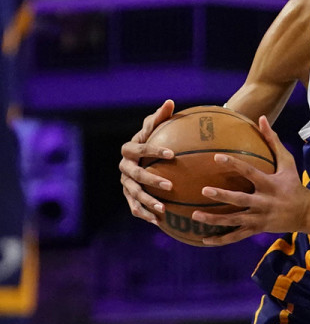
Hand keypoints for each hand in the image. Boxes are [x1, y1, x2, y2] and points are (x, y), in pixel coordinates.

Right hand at [118, 99, 175, 223]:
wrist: (142, 157)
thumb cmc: (153, 139)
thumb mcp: (156, 128)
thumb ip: (161, 118)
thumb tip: (170, 101)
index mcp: (129, 149)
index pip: (140, 148)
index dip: (154, 150)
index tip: (172, 154)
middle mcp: (123, 167)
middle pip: (135, 174)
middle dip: (151, 180)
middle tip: (170, 184)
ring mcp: (124, 183)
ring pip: (133, 194)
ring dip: (147, 202)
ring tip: (163, 209)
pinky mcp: (128, 196)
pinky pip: (134, 207)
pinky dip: (145, 214)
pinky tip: (160, 221)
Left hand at [190, 116, 309, 244]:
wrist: (307, 213)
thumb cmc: (294, 184)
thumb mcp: (288, 163)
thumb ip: (273, 141)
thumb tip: (262, 118)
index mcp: (270, 184)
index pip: (250, 172)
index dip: (234, 165)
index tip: (216, 158)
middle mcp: (264, 202)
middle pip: (240, 199)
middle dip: (222, 196)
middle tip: (203, 190)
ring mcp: (260, 218)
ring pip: (234, 220)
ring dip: (214, 220)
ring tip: (195, 215)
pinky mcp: (257, 230)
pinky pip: (236, 236)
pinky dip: (221, 239)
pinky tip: (204, 240)